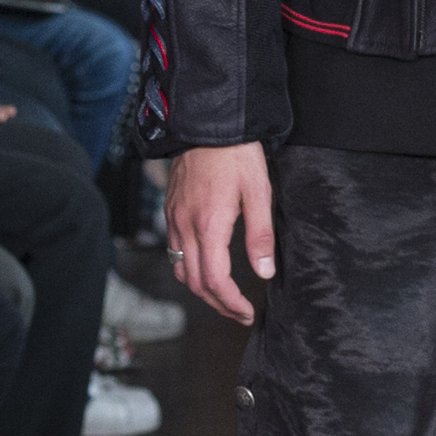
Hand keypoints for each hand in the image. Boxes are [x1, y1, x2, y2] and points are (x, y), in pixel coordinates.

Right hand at [171, 140, 274, 323]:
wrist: (207, 122)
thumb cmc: (236, 154)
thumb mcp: (258, 192)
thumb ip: (261, 236)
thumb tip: (264, 272)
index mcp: (209, 225)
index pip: (214, 280)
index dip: (230, 303)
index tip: (246, 312)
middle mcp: (186, 225)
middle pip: (194, 282)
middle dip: (217, 303)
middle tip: (239, 312)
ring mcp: (174, 218)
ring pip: (180, 269)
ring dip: (201, 289)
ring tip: (224, 296)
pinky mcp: (171, 210)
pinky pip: (174, 250)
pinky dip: (189, 268)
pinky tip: (206, 267)